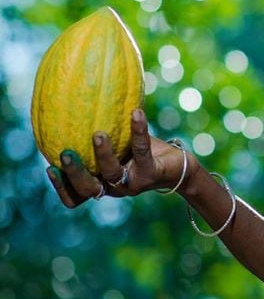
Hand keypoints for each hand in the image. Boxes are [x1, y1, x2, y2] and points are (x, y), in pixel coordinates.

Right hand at [47, 109, 192, 207]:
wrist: (179, 166)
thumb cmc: (142, 153)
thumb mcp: (118, 146)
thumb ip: (97, 137)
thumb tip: (75, 103)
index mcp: (102, 184)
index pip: (76, 195)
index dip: (62, 186)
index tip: (50, 167)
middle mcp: (114, 187)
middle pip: (88, 189)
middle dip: (75, 173)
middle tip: (66, 153)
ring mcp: (133, 183)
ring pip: (111, 173)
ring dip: (103, 153)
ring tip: (98, 134)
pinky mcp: (151, 173)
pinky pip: (141, 150)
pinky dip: (138, 130)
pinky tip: (136, 113)